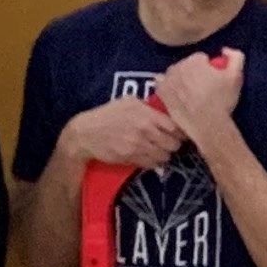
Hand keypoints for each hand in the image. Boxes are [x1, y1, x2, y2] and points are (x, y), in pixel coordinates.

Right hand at [67, 94, 185, 172]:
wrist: (86, 133)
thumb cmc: (108, 114)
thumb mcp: (128, 102)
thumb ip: (148, 106)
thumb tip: (166, 108)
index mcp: (146, 115)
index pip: (175, 127)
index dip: (180, 131)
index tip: (179, 132)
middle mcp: (145, 130)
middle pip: (173, 144)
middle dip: (174, 144)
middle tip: (170, 141)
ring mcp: (138, 146)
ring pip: (165, 156)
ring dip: (164, 154)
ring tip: (159, 149)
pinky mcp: (132, 158)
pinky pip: (152, 164)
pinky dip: (154, 162)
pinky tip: (149, 155)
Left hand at [152, 48, 244, 142]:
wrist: (208, 124)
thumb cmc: (223, 100)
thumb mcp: (236, 76)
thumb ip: (235, 57)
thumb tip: (225, 50)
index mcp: (195, 60)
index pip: (201, 58)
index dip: (208, 69)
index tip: (212, 80)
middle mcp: (179, 66)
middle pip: (186, 65)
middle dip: (193, 73)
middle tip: (203, 88)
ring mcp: (168, 80)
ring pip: (174, 74)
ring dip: (180, 79)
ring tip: (190, 93)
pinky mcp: (161, 92)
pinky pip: (161, 83)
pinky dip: (167, 86)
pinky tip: (176, 94)